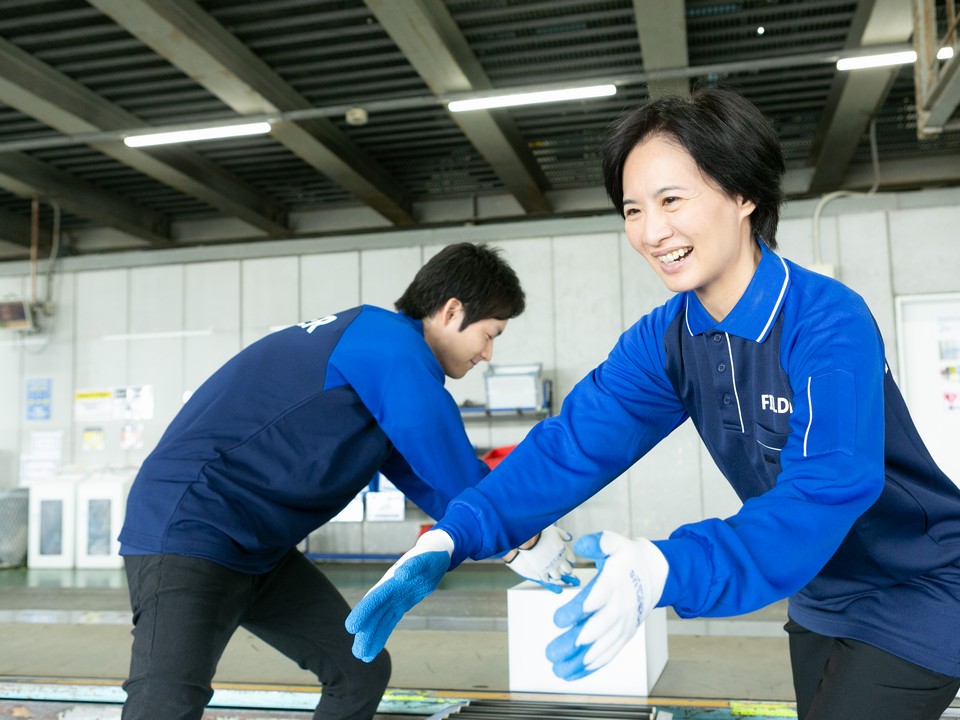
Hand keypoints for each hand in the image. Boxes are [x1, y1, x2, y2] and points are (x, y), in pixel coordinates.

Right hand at [345, 529, 453, 661]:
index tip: (352, 628)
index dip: (363, 612)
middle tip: (357, 653)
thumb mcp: (427, 559)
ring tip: (362, 656)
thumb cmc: (431, 555)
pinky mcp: (400, 605)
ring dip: (370, 637)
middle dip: (365, 633)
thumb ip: (414, 566)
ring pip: (379, 621)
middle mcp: (388, 591)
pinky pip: (388, 622)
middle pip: (373, 614)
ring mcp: (393, 599)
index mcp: (392, 581)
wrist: (435, 556)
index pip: (374, 598)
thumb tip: (401, 574)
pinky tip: (374, 650)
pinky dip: (381, 635)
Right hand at [505, 525, 580, 592]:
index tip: (569, 562)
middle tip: (566, 572)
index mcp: (564, 550)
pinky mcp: (541, 571)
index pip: (571, 559)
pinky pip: (546, 579)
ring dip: (557, 576)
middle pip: (567, 570)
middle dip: (567, 571)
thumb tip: (569, 538)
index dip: (570, 561)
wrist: (528, 538)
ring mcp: (551, 567)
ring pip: (557, 576)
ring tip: (556, 576)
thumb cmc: (541, 532)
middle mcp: (559, 560)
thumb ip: (563, 534)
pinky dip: (546, 579)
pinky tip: (545, 578)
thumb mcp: (554, 530)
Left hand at [545, 531, 667, 680]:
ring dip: (580, 660)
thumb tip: (582, 544)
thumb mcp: (615, 542)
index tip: (558, 620)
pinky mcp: (625, 635)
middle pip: (597, 628)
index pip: (597, 598)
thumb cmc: (628, 558)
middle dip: (574, 643)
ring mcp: (624, 624)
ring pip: (602, 646)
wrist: (655, 574)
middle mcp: (620, 607)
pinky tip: (573, 673)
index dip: (578, 610)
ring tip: (557, 669)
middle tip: (552, 652)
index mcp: (615, 583)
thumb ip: (599, 542)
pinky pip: (609, 653)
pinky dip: (592, 666)